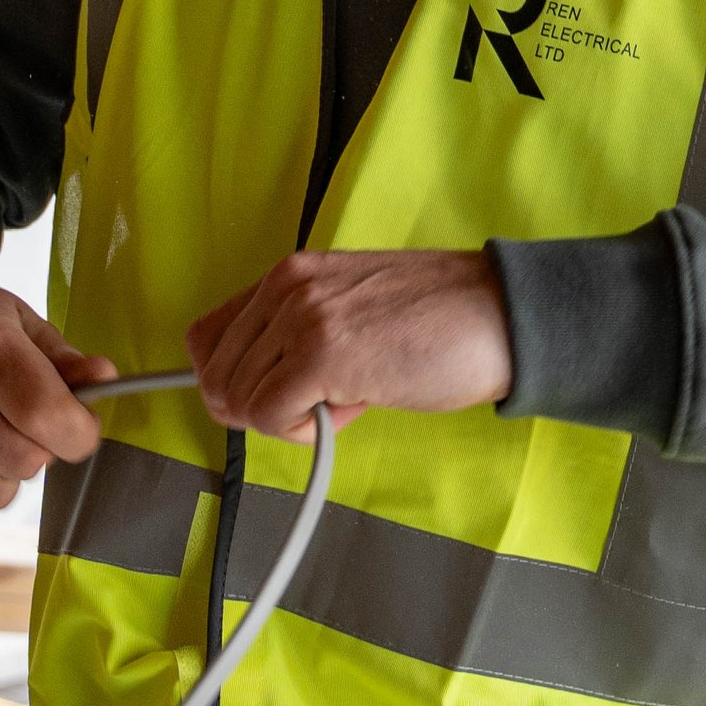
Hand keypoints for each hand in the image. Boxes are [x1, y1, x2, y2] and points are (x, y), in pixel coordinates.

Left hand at [186, 249, 513, 443]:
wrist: (499, 315)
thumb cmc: (438, 321)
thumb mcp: (349, 310)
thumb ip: (297, 333)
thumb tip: (250, 387)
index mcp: (289, 273)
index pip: (206, 335)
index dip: (226, 382)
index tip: (262, 401)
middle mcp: (286, 287)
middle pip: (216, 375)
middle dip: (258, 409)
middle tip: (315, 408)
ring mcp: (302, 317)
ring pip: (238, 399)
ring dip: (286, 419)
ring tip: (344, 401)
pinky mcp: (322, 354)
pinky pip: (268, 416)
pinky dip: (301, 431)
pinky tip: (350, 409)